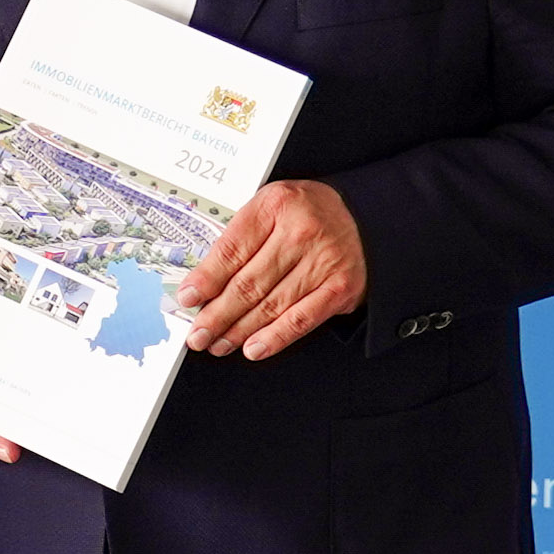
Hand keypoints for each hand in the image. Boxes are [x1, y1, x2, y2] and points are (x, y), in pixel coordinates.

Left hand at [176, 178, 364, 359]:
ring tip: (219, 343)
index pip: (232, 249)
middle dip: (217, 315)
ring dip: (239, 331)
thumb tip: (204, 281)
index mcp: (276, 205)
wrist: (366, 218)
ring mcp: (323, 262)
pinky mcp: (339, 288)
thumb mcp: (273, 206)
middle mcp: (301, 232)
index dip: (205, 280)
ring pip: (270, 306)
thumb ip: (242, 236)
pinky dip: (274, 338)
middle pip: (248, 283)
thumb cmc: (311, 213)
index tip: (188, 299)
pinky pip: (300, 320)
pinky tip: (253, 347)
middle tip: (198, 333)